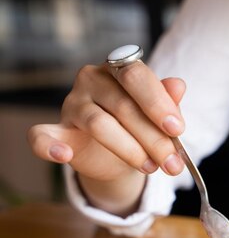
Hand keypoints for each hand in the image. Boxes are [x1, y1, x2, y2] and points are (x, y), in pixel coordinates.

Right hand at [28, 62, 186, 181]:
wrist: (117, 153)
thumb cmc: (140, 125)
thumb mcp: (158, 116)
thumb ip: (167, 102)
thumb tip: (178, 85)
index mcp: (119, 69)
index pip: (136, 76)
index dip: (158, 103)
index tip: (177, 129)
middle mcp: (92, 80)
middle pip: (123, 106)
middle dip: (153, 138)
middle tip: (172, 162)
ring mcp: (72, 104)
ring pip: (99, 125)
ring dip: (130, 150)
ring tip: (151, 167)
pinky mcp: (55, 130)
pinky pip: (41, 136)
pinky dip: (50, 147)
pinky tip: (65, 155)